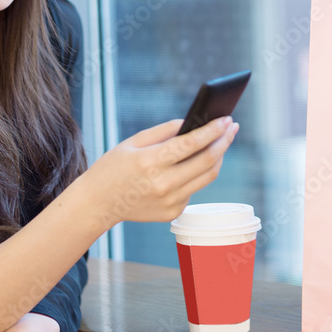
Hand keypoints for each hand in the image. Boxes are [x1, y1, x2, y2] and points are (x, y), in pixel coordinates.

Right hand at [83, 116, 238, 226]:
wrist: (98, 203)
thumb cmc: (114, 167)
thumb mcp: (134, 141)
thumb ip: (165, 131)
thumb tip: (194, 124)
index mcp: (150, 162)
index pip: (192, 143)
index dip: (213, 130)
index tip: (227, 119)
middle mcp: (163, 184)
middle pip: (207, 161)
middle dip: (224, 141)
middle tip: (232, 127)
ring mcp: (170, 201)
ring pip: (207, 176)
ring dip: (219, 157)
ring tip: (222, 142)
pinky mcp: (173, 212)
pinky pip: (194, 189)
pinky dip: (198, 174)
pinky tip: (195, 163)